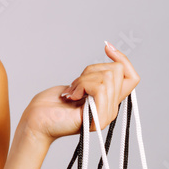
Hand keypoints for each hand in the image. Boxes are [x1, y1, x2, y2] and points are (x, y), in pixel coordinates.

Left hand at [21, 41, 139, 142]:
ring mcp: (106, 114)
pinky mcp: (97, 118)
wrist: (36, 121)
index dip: (123, 59)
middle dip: (91, 70)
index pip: (132, 77)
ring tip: (70, 92)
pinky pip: (100, 88)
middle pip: (117, 71)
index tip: (107, 47)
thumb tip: (112, 56)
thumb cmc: (51, 104)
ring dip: (83, 80)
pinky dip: (81, 86)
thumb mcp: (78, 84)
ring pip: (107, 77)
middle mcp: (111, 108)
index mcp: (109, 100)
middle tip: (74, 86)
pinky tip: (70, 96)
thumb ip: (96, 77)